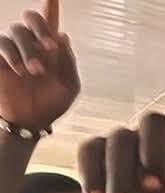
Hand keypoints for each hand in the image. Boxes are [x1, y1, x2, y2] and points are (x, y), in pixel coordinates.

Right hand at [0, 0, 78, 130]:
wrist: (31, 121)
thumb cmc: (51, 104)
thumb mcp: (69, 86)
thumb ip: (69, 62)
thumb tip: (63, 36)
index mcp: (51, 48)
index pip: (51, 21)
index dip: (51, 5)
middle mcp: (32, 44)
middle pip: (31, 18)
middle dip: (40, 27)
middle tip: (49, 47)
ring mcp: (13, 49)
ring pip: (17, 31)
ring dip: (28, 50)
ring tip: (35, 72)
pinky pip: (0, 43)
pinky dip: (11, 55)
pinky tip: (19, 70)